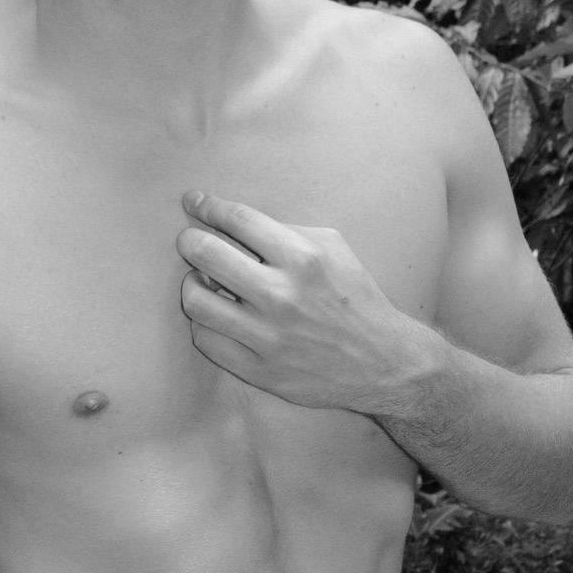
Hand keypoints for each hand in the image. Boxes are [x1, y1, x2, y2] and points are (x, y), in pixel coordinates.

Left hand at [176, 190, 417, 410]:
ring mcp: (268, 336)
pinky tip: (218, 317)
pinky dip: (205, 323)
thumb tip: (232, 221)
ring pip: (196, 301)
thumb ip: (287, 231)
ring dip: (191, 285)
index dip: (207, 207)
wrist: (382, 362)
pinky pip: (205, 339)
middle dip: (189, 241)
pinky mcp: (259, 370)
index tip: (194, 203)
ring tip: (202, 283)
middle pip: (205, 254)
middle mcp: (282, 295)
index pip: (238, 220)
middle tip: (190, 243)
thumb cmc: (355, 298)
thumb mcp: (334, 249)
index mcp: (304, 258)